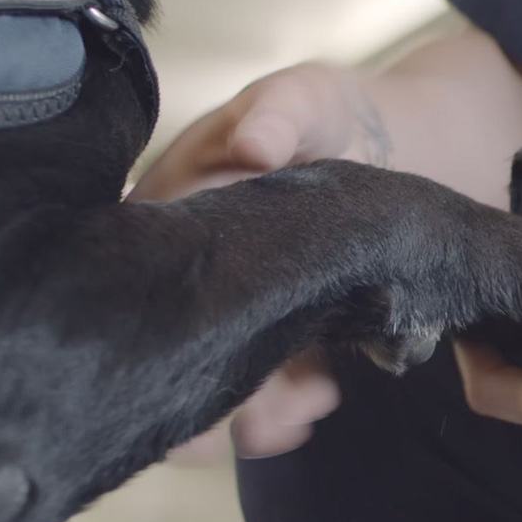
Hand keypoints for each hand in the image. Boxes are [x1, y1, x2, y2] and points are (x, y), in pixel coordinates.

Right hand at [132, 62, 385, 457]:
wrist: (381, 146)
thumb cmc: (316, 116)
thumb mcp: (299, 100)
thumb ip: (276, 117)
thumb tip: (254, 144)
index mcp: (170, 214)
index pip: (140, 275)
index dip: (152, 325)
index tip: (173, 365)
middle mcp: (193, 276)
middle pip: (180, 350)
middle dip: (207, 401)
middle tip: (248, 420)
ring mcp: (238, 313)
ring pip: (228, 382)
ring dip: (259, 413)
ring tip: (307, 406)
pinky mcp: (286, 338)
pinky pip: (278, 389)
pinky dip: (297, 405)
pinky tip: (325, 399)